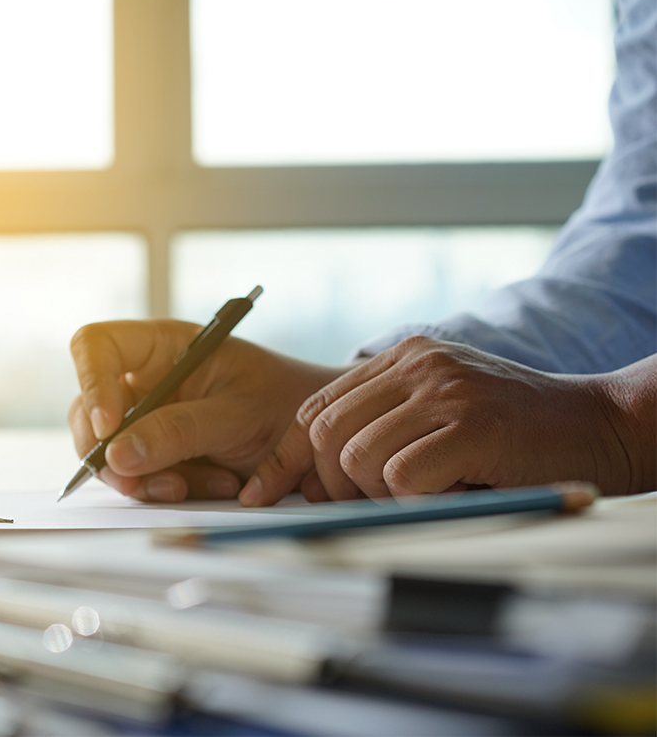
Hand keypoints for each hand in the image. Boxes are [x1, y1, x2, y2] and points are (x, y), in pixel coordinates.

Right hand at [68, 319, 346, 501]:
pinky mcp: (154, 455)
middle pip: (88, 408)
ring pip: (108, 452)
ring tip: (205, 484)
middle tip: (144, 481)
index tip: (109, 429)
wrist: (315, 439)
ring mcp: (145, 419)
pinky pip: (135, 477)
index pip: (94, 347)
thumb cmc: (283, 404)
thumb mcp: (236, 415)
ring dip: (146, 478)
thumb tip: (117, 453)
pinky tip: (211, 486)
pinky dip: (165, 490)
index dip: (90, 383)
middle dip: (112, 451)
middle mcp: (144, 380)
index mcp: (160, 346)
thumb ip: (178, 432)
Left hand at [240, 337, 656, 505]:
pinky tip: (451, 493)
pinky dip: (415, 501)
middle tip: (367, 505)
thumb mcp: (440, 413)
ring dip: (380, 495)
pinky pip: (401, 478)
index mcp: (402, 358)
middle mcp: (418, 363)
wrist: (602, 426)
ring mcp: (445, 389)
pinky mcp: (471, 424)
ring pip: (357, 458)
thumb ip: (383, 426)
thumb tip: (306, 480)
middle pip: (324, 434)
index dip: (285, 459)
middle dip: (330, 484)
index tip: (261, 498)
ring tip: (427, 493)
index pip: (314, 408)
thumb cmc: (516, 435)